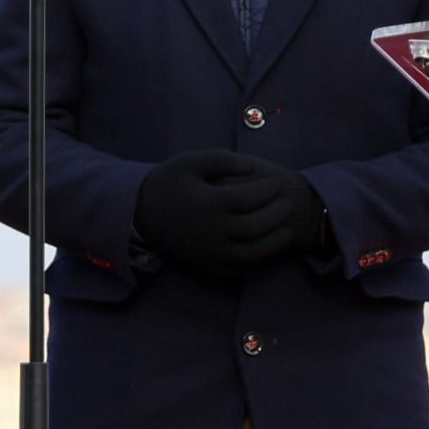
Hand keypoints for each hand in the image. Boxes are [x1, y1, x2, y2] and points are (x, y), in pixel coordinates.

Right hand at [134, 151, 324, 270]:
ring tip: (286, 229)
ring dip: (274, 242)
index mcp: (208, 203)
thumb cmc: (169, 182)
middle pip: (256, 226)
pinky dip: (257, 259)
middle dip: (276, 214)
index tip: (277, 182)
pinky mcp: (208, 264)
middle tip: (287, 204)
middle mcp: (211, 231)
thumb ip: (224, 160)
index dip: (268, 189)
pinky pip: (239, 268)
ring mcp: (210, 252)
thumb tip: (254, 167)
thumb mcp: (191, 161)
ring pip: (252, 253)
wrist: (141, 213)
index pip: (250, 198)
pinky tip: (265, 245)